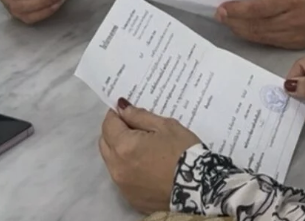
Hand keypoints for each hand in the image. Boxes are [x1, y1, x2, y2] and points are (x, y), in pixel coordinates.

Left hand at [98, 98, 200, 214]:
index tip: (127, 111)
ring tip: (141, 147)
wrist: (199, 188)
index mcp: (124, 146)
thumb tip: (122, 108)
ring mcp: (122, 184)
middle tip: (134, 127)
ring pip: (111, 161)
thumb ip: (139, 116)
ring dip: (119, 150)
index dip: (116, 114)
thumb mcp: (166, 126)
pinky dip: (127, 168)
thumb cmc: (183, 151)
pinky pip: (121, 177)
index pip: (109, 124)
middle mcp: (117, 167)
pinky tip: (145, 165)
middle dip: (114, 131)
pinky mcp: (130, 197)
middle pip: (105, 143)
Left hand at [216, 0, 304, 48]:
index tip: (221, 10)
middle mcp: (292, 19)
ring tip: (231, 25)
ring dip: (243, 32)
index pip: (255, 8)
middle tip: (221, 18)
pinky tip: (248, 32)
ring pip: (261, 38)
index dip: (235, 11)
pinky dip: (257, 38)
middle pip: (255, 26)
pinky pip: (272, 43)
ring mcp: (296, 35)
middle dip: (234, 23)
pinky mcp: (299, 45)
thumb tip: (249, 5)